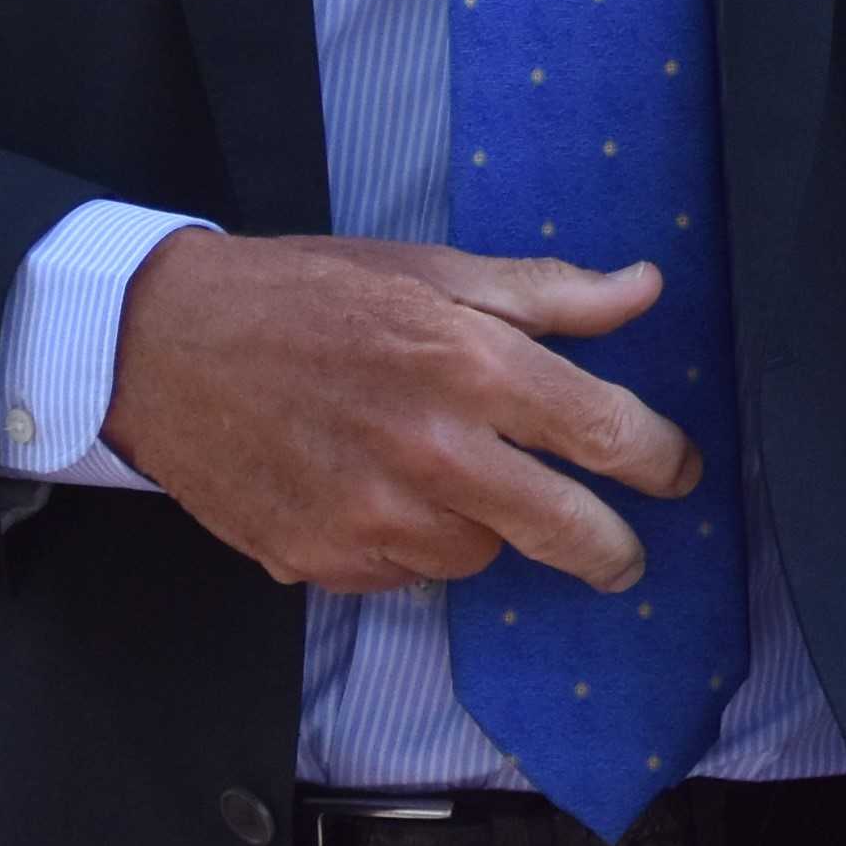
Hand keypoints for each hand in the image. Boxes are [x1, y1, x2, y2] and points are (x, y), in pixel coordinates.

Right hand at [100, 232, 701, 597]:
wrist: (164, 346)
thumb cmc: (308, 296)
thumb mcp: (434, 270)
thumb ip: (550, 293)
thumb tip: (646, 287)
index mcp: (469, 367)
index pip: (602, 431)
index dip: (659, 458)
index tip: (681, 472)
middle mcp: (430, 452)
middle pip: (562, 528)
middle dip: (611, 549)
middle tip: (625, 556)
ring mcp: (371, 518)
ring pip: (477, 555)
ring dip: (484, 529)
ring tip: (448, 478)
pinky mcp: (319, 561)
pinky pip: (403, 575)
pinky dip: (410, 546)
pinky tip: (380, 496)